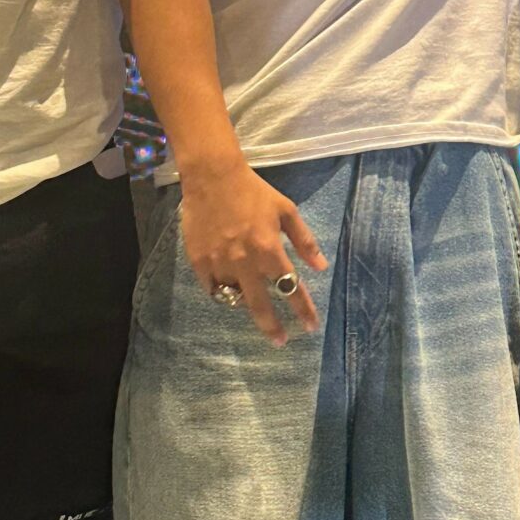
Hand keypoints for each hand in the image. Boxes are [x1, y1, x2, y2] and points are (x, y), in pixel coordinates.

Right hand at [179, 157, 327, 345]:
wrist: (213, 178)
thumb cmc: (254, 192)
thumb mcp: (286, 210)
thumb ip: (304, 240)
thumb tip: (321, 267)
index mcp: (269, 249)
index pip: (290, 287)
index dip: (302, 309)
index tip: (310, 326)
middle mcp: (244, 261)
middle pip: (260, 306)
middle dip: (272, 327)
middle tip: (280, 341)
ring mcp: (219, 263)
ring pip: (234, 297)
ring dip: (245, 302)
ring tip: (251, 298)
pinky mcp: (198, 262)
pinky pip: (212, 288)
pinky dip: (222, 291)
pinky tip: (228, 287)